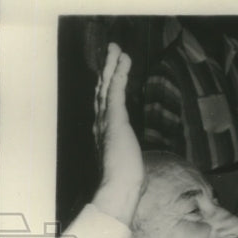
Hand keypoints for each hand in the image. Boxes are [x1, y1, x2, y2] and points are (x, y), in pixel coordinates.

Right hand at [90, 43, 143, 224]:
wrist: (120, 188)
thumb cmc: (126, 181)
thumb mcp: (128, 163)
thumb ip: (128, 157)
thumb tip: (136, 167)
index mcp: (103, 132)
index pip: (104, 104)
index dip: (107, 86)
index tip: (111, 73)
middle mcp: (100, 123)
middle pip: (102, 89)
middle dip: (107, 69)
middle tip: (113, 51)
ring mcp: (106, 121)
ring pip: (107, 86)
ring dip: (112, 66)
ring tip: (118, 49)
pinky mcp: (115, 120)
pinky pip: (116, 91)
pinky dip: (119, 74)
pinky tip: (124, 61)